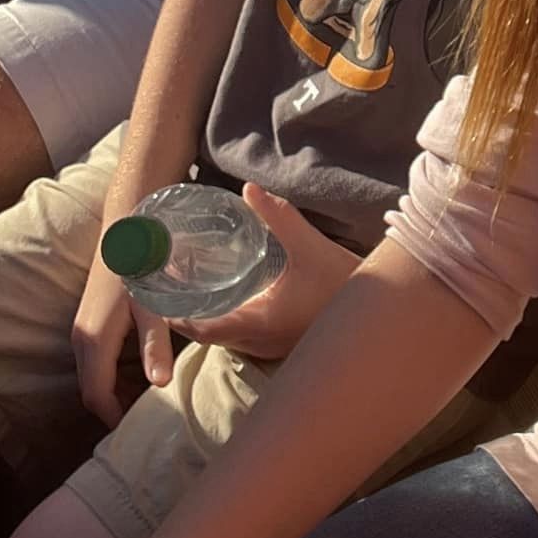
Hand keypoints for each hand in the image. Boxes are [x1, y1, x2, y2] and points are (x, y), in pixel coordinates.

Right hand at [71, 253, 172, 431]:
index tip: (138, 432)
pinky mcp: (88, 323)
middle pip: (91, 391)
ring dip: (113, 394)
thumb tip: (161, 385)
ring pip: (91, 378)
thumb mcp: (154, 307)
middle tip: (146, 422)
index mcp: (94, 341)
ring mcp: (81, 331)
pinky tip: (139, 375)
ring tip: (146, 403)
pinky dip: (112, 378)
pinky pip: (94, 363)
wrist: (127, 229)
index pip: (97, 396)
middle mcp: (80, 340)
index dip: (115, 418)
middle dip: (114, 410)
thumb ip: (156, 346)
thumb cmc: (143, 266)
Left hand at [170, 186, 358, 359]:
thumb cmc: (342, 282)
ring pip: (227, 340)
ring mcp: (272, 349)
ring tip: (194, 290)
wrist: (380, 313)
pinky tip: (231, 299)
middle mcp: (259, 344)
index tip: (157, 295)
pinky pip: (243, 339)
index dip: (177, 316)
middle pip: (210, 337)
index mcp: (257, 325)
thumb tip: (248, 188)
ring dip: (208, 321)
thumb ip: (278, 217)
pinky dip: (228, 323)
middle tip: (172, 286)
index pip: (203, 330)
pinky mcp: (283, 345)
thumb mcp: (308, 246)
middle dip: (187, 316)